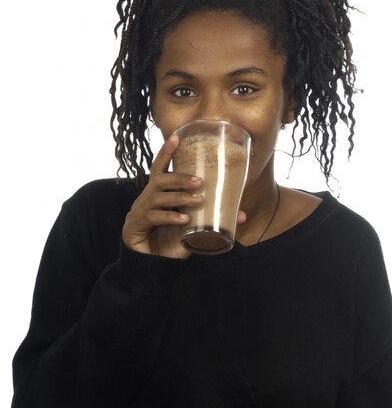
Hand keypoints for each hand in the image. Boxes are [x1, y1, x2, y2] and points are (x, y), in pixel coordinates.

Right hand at [122, 134, 203, 258]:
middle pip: (159, 180)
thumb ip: (213, 220)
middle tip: (200, 182)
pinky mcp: (133, 227)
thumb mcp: (195, 229)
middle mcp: (145, 200)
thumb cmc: (170, 244)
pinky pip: (152, 217)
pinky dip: (170, 217)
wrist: (152, 270)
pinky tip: (184, 220)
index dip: (166, 153)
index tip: (176, 137)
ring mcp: (137, 213)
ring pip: (157, 197)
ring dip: (179, 197)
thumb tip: (242, 213)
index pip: (159, 169)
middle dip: (179, 178)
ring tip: (198, 201)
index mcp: (157, 195)